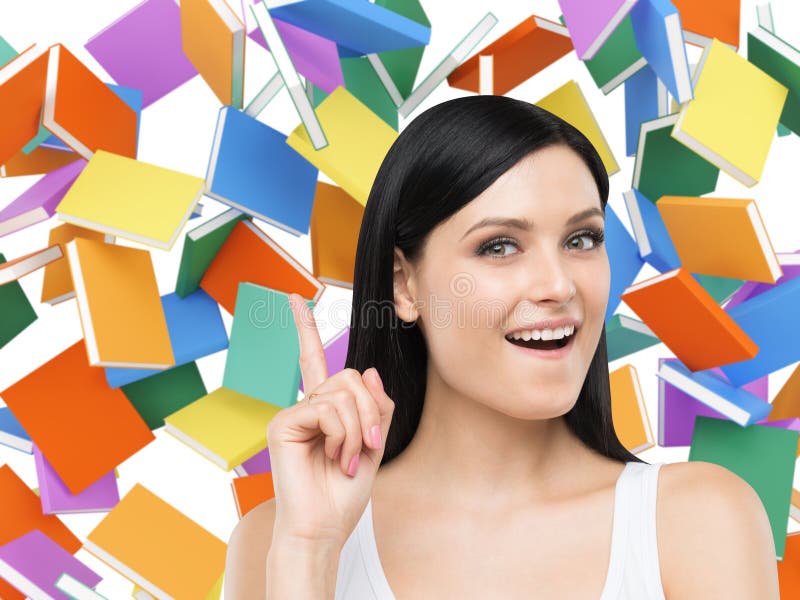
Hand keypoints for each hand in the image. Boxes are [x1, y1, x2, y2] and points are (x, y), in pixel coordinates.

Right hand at [266, 293, 394, 549]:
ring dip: (359, 429)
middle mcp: (305, 405)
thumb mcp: (373, 444)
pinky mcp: (283, 423)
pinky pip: (327, 408)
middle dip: (371, 411)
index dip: (305, 327)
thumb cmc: (343, 492)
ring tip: (348, 458)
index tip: (294, 297)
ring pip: (343, 392)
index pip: (314, 359)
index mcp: (323, 408)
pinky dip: (343, 434)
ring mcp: (292, 413)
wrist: (324, 527)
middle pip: (350, 376)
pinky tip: (334, 457)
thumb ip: (375, 405)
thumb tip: (367, 370)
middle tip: (369, 447)